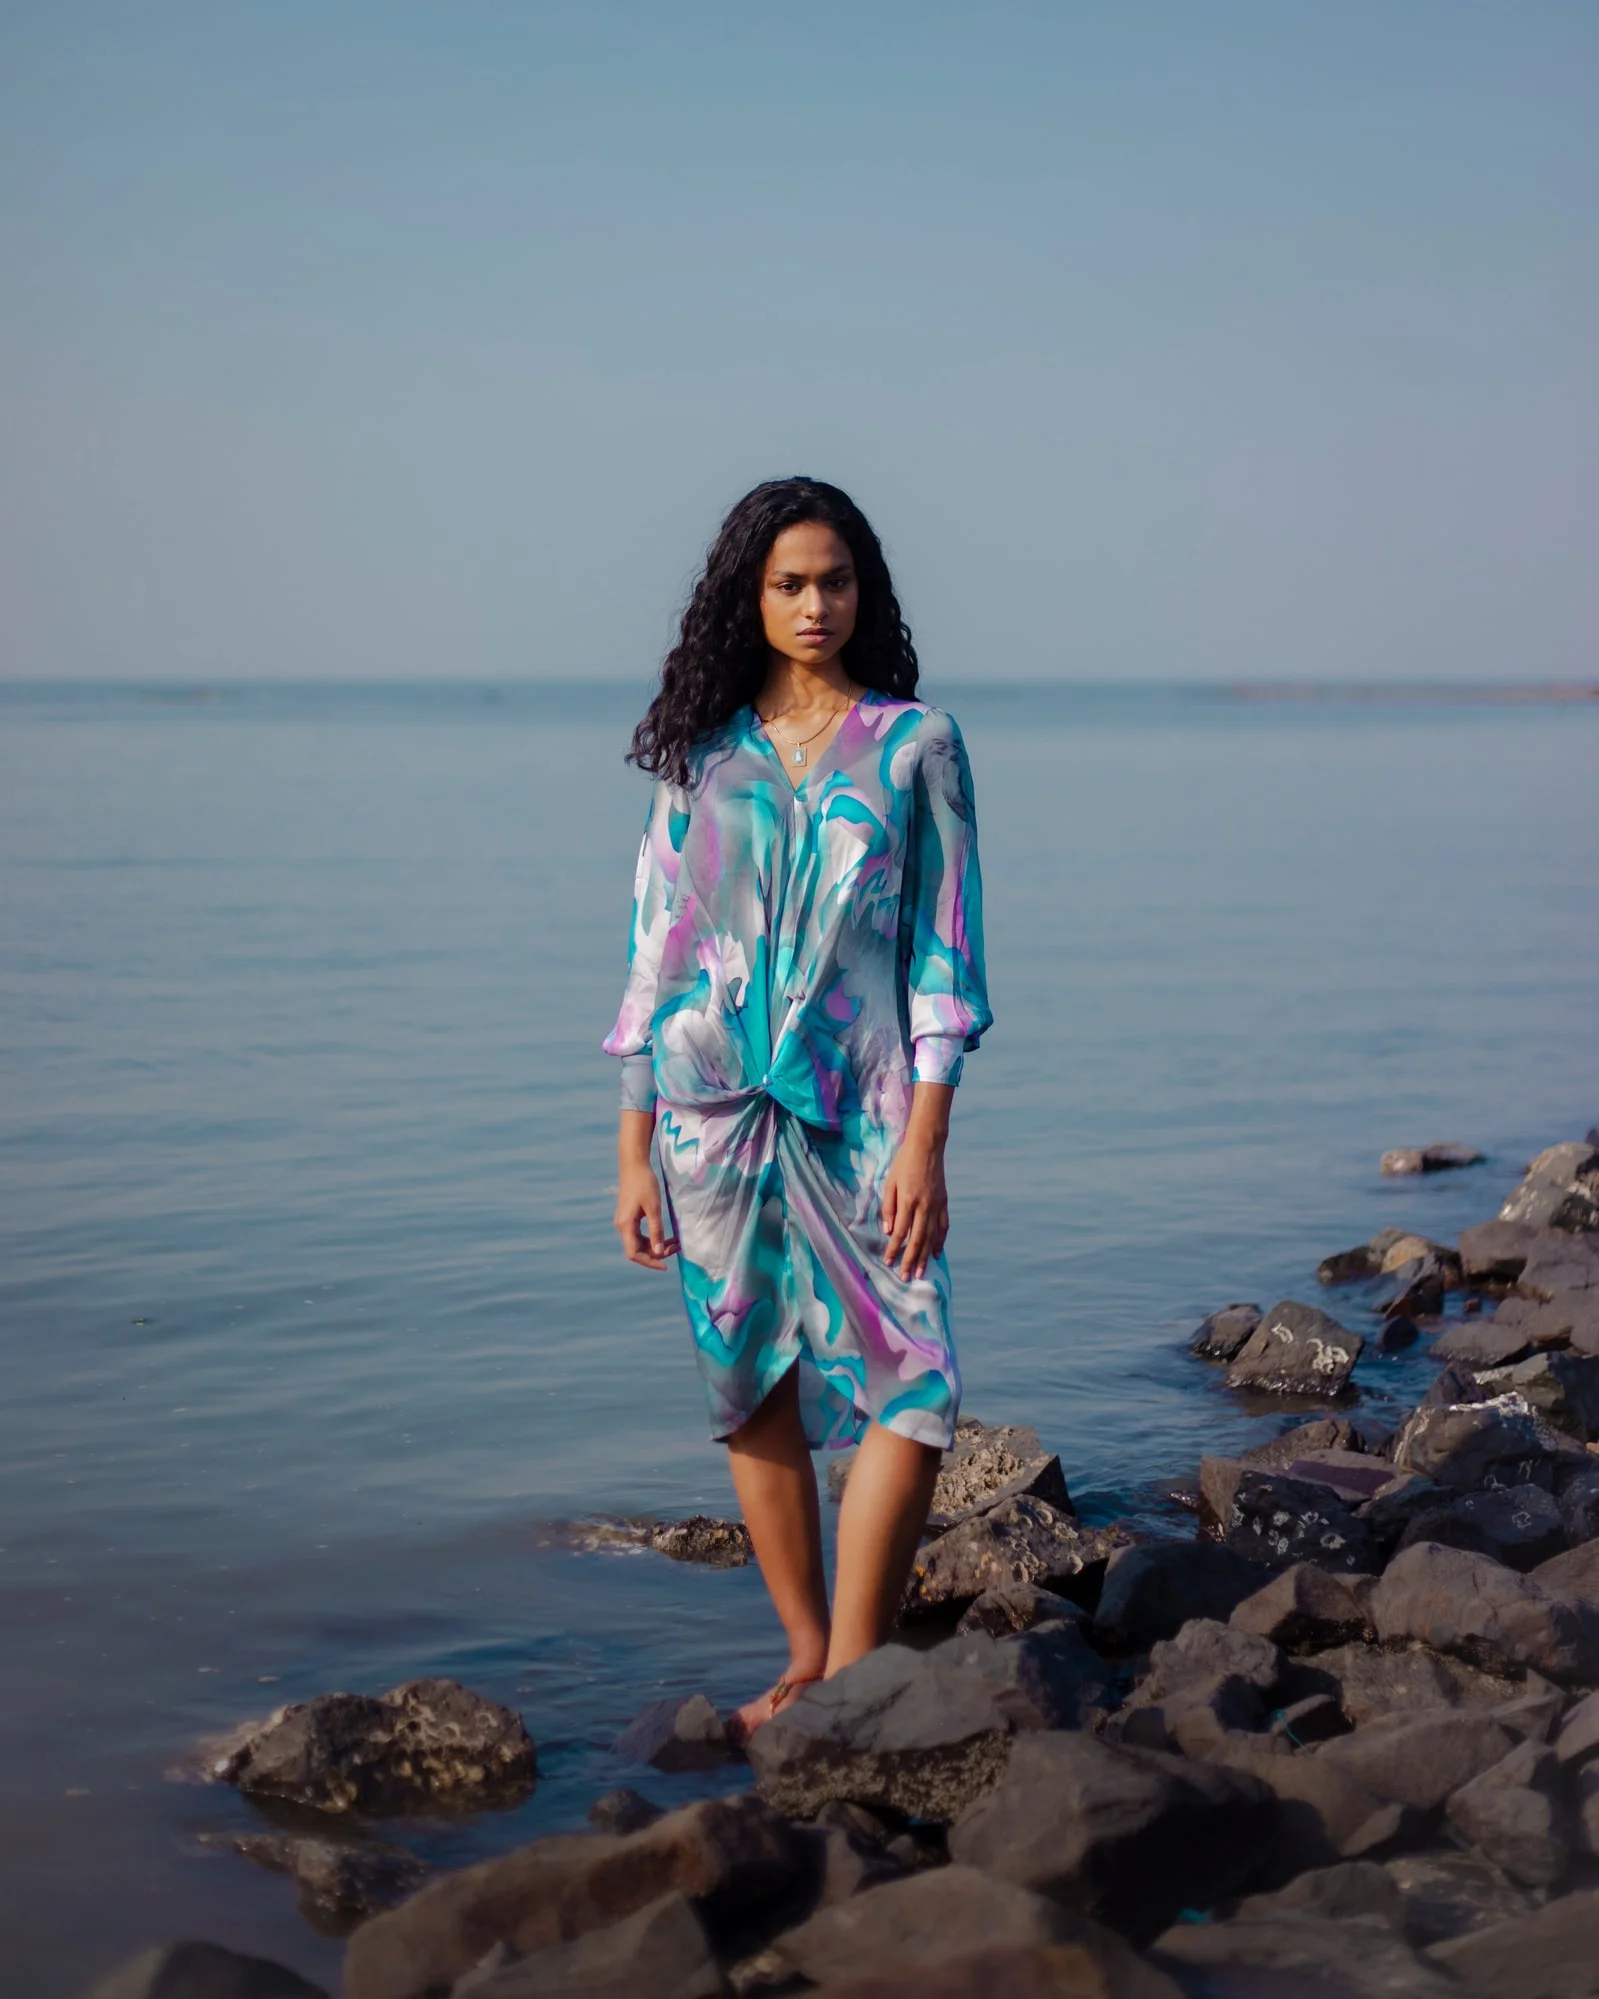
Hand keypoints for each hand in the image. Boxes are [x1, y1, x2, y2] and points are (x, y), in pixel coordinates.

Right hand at [615, 1110, 677, 1270]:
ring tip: (675, 1241)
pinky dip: (652, 1236)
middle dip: (656, 1253)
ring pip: (639, 1242)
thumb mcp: (653, 1208)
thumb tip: (658, 1252)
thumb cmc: (644, 1184)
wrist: (634, 1164)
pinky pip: (639, 1233)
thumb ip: (656, 1231)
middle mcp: (622, 1226)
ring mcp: (624, 1221)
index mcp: (626, 1226)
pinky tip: (665, 1234)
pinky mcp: (629, 1216)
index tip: (665, 1266)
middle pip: (637, 1249)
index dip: (649, 1262)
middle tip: (677, 1247)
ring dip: (655, 1245)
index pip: (634, 1254)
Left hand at [880, 1123, 949, 1281]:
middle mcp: (924, 1205)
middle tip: (906, 1277)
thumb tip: (888, 1231)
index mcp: (907, 1200)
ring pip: (931, 1236)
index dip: (894, 1249)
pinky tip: (935, 1253)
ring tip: (920, 1272)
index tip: (889, 1262)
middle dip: (910, 1259)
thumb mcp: (890, 1182)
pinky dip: (939, 1241)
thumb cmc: (903, 1163)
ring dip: (925, 1256)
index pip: (900, 1231)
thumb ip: (888, 1207)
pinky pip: (943, 1226)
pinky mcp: (944, 1202)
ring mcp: (936, 1205)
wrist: (927, 1147)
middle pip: (917, 1239)